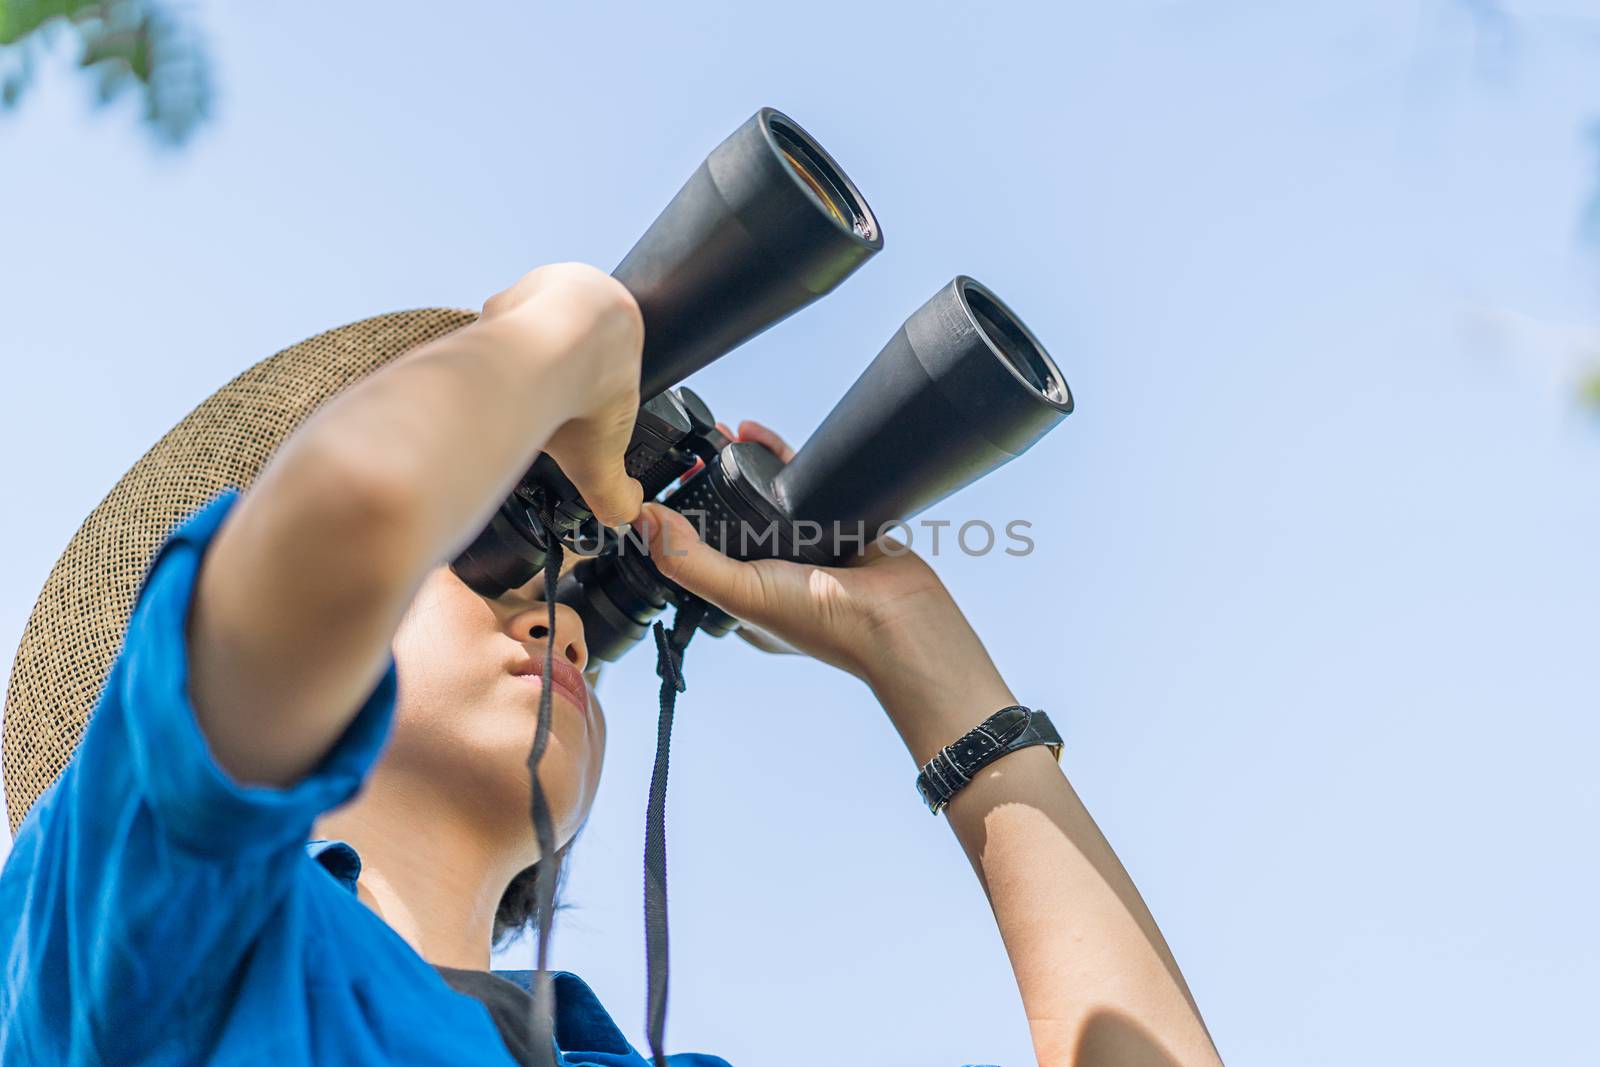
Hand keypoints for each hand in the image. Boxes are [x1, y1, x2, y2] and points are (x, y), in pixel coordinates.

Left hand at [478, 263, 644, 527]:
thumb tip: (624, 517)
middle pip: (558, 342)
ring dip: (519, 363)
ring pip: (524, 332)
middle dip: (549, 375)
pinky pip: (493, 330)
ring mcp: (540, 290)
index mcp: (619, 320)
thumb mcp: (607, 454)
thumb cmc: (589, 387)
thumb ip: (614, 491)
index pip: (600, 354)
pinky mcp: (504, 293)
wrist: (560, 348)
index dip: (584, 387)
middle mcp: (581, 293)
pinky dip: (493, 356)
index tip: (572, 408)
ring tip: (518, 397)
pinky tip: (494, 381)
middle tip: (544, 406)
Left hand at [638, 421, 992, 686]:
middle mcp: (769, 572)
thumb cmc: (824, 623)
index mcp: (741, 597)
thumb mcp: (740, 593)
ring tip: (719, 434)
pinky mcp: (833, 521)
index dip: (676, 521)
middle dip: (709, 485)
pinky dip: (779, 454)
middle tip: (690, 450)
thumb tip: (642, 520)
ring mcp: (803, 547)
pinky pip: (800, 480)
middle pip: (729, 520)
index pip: (696, 554)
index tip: (658, 485)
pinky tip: (757, 435)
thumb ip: (689, 560)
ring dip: (743, 466)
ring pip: (764, 498)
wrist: (900, 615)